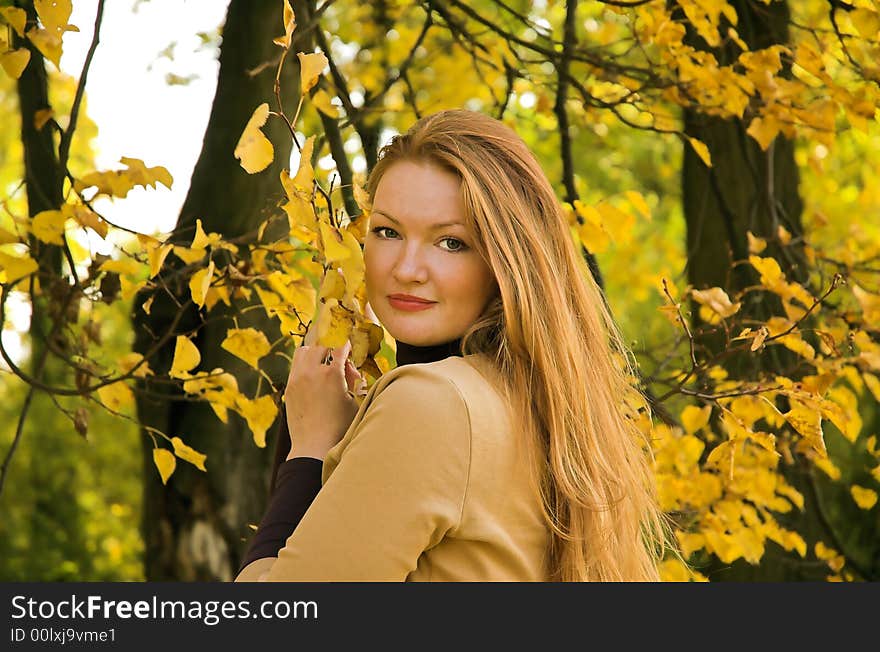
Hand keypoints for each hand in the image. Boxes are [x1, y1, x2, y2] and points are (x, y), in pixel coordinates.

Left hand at [284, 338, 363, 460]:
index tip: (350, 343)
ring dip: (316, 351)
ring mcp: (297, 378)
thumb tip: (348, 367)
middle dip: (332, 347)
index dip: (347, 343)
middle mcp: (312, 372)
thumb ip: (352, 378)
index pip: (340, 346)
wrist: (314, 446)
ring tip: (323, 362)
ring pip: (304, 350)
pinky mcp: (289, 387)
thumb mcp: (353, 401)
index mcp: (332, 374)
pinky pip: (296, 365)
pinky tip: (313, 374)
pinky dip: (305, 363)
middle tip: (339, 356)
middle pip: (322, 344)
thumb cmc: (340, 427)